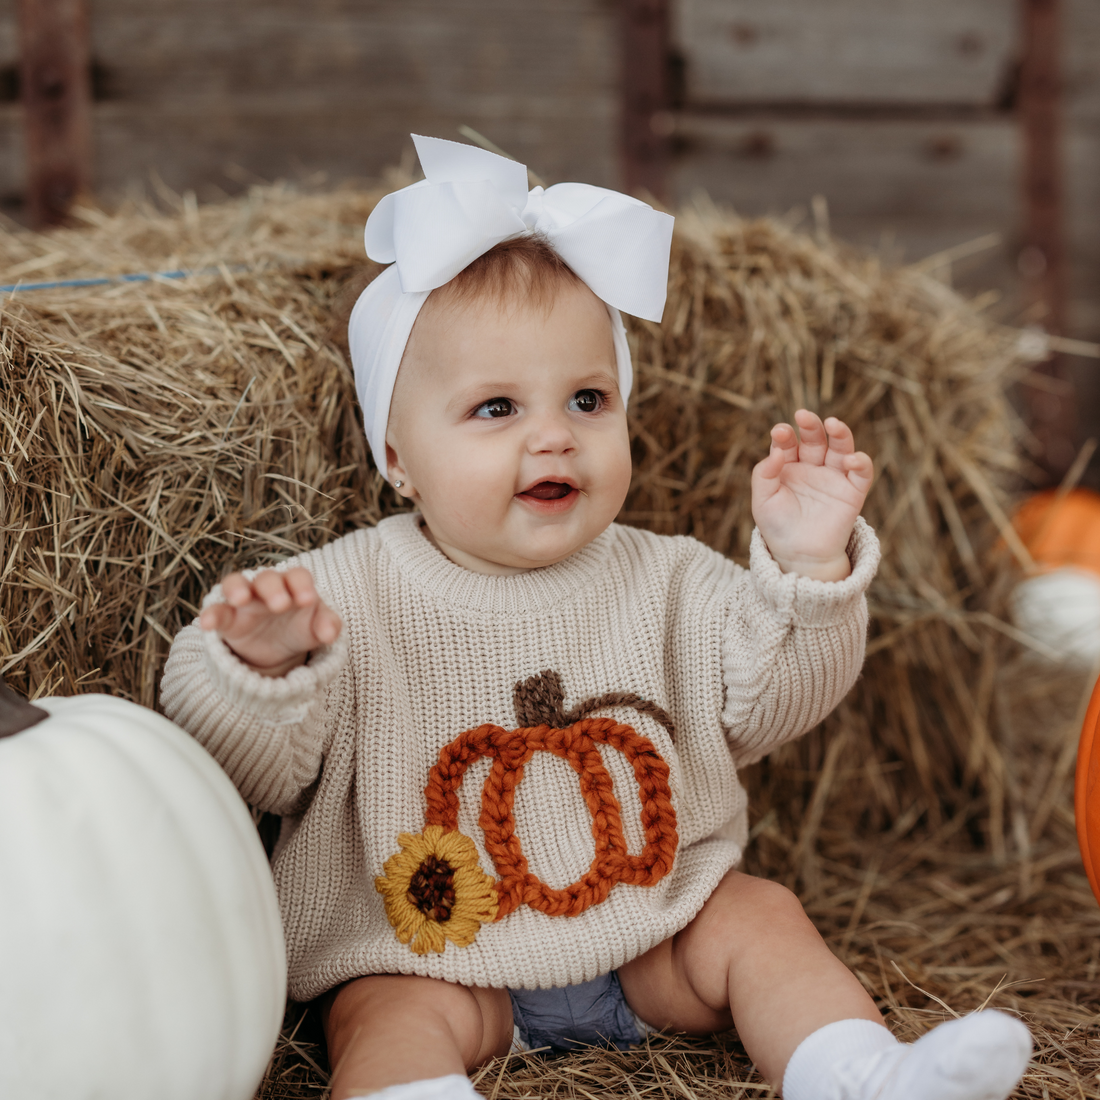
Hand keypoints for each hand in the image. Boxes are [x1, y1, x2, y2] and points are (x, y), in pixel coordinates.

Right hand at [198, 567, 342, 677]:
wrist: (277, 650)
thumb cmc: (300, 628)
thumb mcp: (316, 629)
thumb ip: (328, 626)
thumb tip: (331, 633)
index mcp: (294, 585)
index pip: (298, 576)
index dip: (302, 585)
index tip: (308, 601)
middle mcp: (267, 588)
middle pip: (267, 578)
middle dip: (273, 588)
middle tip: (281, 606)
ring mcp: (245, 601)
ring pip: (236, 583)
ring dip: (237, 588)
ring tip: (241, 600)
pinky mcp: (228, 619)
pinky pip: (216, 611)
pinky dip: (211, 615)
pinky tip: (208, 624)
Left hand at [751, 410, 873, 580]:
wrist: (799, 556)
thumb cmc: (778, 527)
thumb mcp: (762, 501)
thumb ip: (764, 475)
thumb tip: (776, 452)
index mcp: (788, 466)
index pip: (788, 443)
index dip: (784, 435)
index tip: (779, 432)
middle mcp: (812, 466)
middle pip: (814, 439)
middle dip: (810, 426)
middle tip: (803, 415)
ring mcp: (833, 477)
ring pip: (841, 448)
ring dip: (840, 433)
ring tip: (832, 423)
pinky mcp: (852, 492)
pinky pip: (861, 473)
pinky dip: (860, 463)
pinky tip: (851, 459)